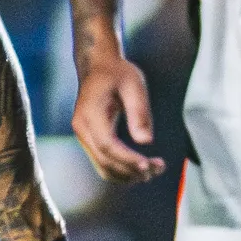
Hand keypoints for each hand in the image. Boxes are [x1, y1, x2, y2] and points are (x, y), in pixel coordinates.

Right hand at [72, 52, 165, 183]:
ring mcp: (83, 135)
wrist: (97, 66)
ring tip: (152, 171)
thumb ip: (139, 112)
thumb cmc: (117, 73)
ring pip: (102, 166)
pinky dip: (120, 169)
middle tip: (157, 170)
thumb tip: (146, 141)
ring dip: (126, 174)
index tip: (149, 165)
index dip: (127, 159)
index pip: (108, 145)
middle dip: (131, 170)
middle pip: (104, 160)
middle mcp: (82, 128)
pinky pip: (102, 162)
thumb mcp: (133, 85)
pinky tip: (138, 167)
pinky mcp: (88, 139)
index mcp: (90, 114)